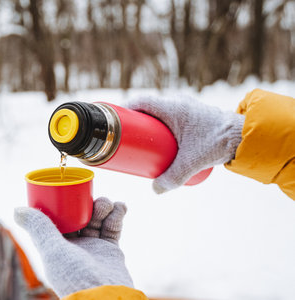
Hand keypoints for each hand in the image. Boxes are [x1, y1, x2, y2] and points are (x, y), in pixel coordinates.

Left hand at [14, 197, 132, 297]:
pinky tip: (120, 207)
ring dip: (103, 207)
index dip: (62, 203)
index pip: (57, 219)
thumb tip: (17, 210)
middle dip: (87, 203)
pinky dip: (117, 215)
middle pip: (79, 216)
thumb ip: (39, 228)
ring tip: (108, 204)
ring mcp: (92, 248)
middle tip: (94, 197)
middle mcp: (73, 246)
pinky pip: (113, 227)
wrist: (107, 297)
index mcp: (56, 246)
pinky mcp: (110, 250)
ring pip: (97, 219)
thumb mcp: (53, 250)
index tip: (68, 188)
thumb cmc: (76, 278)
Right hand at [129, 94, 243, 193]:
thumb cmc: (218, 141)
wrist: (245, 135)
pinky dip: (162, 125)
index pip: (142, 102)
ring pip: (160, 112)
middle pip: (149, 108)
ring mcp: (187, 109)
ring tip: (142, 141)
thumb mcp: (192, 162)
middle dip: (136, 121)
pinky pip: (170, 116)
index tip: (117, 121)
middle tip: (128, 137)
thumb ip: (173, 177)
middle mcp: (178, 104)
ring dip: (150, 124)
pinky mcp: (194, 116)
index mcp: (173, 108)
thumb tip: (156, 190)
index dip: (126, 109)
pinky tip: (161, 139)